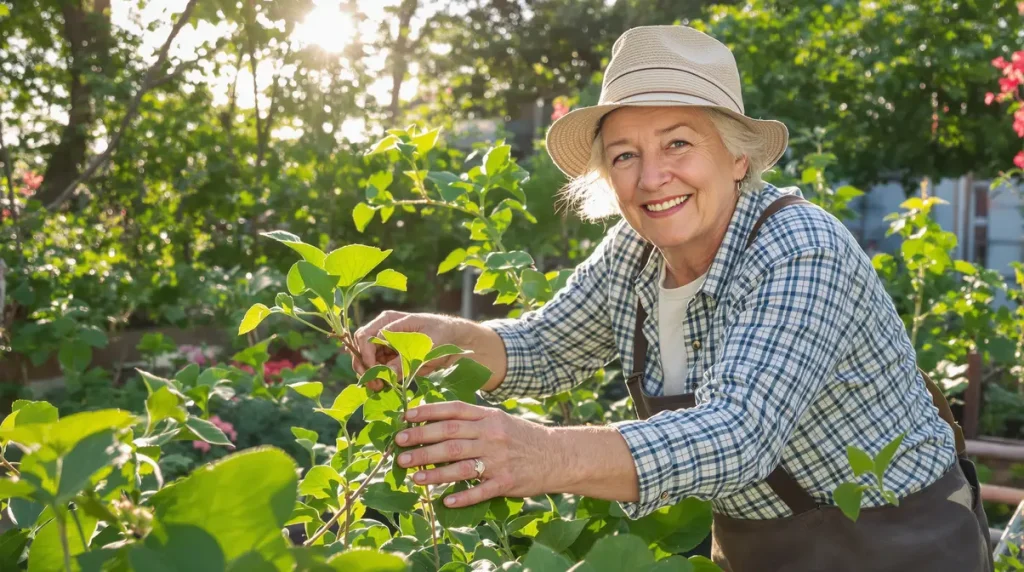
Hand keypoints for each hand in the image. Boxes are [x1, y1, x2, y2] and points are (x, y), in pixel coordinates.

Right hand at [352, 311, 466, 390]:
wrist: (455, 339)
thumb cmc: (442, 333)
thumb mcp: (425, 345)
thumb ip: (405, 359)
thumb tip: (386, 373)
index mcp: (389, 321)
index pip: (366, 336)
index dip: (365, 354)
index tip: (373, 370)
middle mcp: (383, 332)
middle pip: (360, 348)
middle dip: (363, 367)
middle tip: (373, 384)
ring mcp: (385, 346)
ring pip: (366, 361)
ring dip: (369, 375)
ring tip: (379, 388)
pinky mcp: (391, 358)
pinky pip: (377, 369)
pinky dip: (378, 379)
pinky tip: (384, 386)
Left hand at [394, 401, 556, 507]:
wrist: (557, 455)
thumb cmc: (522, 437)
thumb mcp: (500, 419)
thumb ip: (473, 419)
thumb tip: (436, 420)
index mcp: (489, 417)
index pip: (454, 411)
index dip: (428, 413)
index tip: (406, 417)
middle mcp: (492, 436)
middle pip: (450, 438)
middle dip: (421, 442)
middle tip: (399, 447)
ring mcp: (499, 460)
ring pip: (460, 465)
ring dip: (434, 472)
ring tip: (413, 476)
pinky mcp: (506, 482)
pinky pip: (480, 491)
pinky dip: (462, 496)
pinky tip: (445, 501)